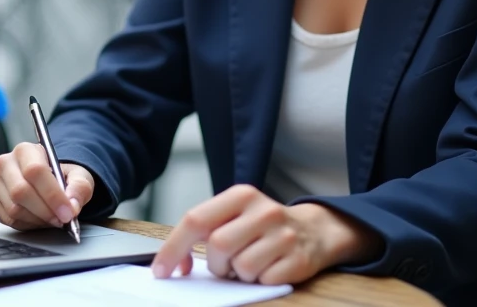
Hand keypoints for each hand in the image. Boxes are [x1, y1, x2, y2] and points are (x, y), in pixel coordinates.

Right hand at [0, 142, 95, 230]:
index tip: (68, 212)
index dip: (52, 195)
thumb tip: (72, 205)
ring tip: (51, 217)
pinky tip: (37, 218)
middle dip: (45, 211)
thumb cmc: (60, 176)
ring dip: (37, 219)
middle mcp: (5, 163)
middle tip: (62, 219)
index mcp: (26, 150)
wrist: (44, 181)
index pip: (35, 171)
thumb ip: (79, 188)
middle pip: (21, 192)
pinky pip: (7, 220)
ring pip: (13, 209)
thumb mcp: (77, 176)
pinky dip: (26, 224)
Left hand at [152, 184, 382, 284]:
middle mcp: (263, 210)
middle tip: (226, 265)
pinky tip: (268, 269)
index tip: (162, 270)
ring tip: (250, 264)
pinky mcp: (299, 260)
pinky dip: (260, 281)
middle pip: (219, 246)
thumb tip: (173, 264)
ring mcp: (284, 235)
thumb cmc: (262, 226)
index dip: (174, 248)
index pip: (196, 219)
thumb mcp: (236, 214)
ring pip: (242, 268)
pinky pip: (264, 281)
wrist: (314, 231)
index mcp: (241, 195)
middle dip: (216, 264)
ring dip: (239, 275)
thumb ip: (206, 229)